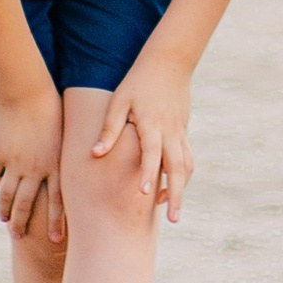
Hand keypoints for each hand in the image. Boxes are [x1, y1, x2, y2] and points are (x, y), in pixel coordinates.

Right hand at [0, 87, 65, 240]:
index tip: (56, 240)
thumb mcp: (65, 134)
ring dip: (5, 209)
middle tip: (20, 238)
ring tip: (4, 220)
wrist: (26, 92)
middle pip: (28, 204)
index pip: (58, 202)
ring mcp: (14, 163)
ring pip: (8, 194)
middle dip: (23, 223)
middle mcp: (34, 169)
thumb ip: (65, 155)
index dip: (57, 222)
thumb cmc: (53, 108)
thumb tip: (73, 169)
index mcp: (55, 165)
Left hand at [93, 55, 195, 218]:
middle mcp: (169, 131)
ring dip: (182, 189)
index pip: (152, 153)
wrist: (169, 63)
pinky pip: (187, 158)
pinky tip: (171, 188)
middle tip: (174, 220)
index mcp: (151, 124)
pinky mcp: (184, 132)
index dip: (150, 174)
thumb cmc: (137, 82)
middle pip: (178, 168)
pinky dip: (182, 176)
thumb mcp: (119, 101)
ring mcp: (180, 132)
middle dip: (177, 195)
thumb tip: (96, 154)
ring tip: (172, 212)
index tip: (146, 195)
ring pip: (187, 166)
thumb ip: (109, 129)